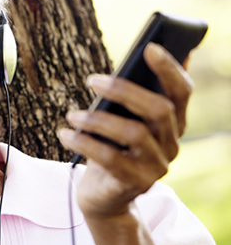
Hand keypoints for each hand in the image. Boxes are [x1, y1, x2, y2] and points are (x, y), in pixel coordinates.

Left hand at [58, 43, 193, 216]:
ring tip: (72, 115)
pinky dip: (84, 142)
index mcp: (172, 123)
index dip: (169, 68)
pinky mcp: (136, 183)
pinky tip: (64, 134)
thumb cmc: (110, 149)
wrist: (104, 198)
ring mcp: (156, 166)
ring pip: (134, 133)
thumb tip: (142, 52)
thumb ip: (130, 95)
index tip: (149, 47)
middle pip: (159, 109)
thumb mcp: (120, 121)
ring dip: (97, 119)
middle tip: (91, 80)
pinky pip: (110, 159)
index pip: (181, 91)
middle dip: (123, 90)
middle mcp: (171, 144)